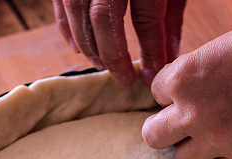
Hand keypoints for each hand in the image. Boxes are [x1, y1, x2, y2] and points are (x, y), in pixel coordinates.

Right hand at [53, 0, 186, 85]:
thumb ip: (170, 18)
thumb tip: (168, 59)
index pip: (145, 19)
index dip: (150, 51)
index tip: (154, 76)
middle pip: (104, 19)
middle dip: (114, 55)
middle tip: (124, 79)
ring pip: (78, 13)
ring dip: (90, 46)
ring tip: (103, 66)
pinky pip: (61, 5)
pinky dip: (68, 29)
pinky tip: (79, 47)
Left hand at [142, 17, 231, 158]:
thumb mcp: (215, 50)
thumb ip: (190, 76)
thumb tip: (176, 97)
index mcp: (181, 80)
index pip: (156, 95)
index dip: (176, 93)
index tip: (197, 89)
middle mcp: (192, 114)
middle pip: (153, 137)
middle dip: (166, 129)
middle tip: (186, 124)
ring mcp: (217, 140)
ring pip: (184, 158)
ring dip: (197, 147)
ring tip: (219, 133)